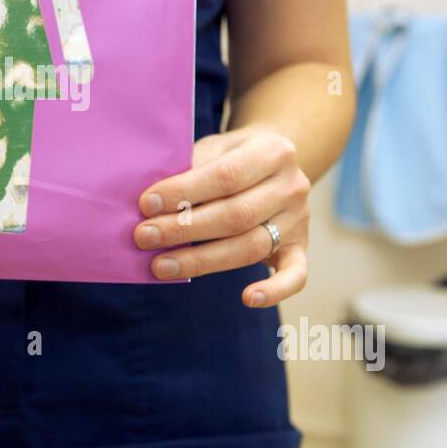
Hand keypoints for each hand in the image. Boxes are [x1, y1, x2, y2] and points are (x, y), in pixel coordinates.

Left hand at [134, 127, 309, 306]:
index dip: (184, 192)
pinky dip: (274, 291)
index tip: (146, 204)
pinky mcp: (301, 248)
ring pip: (250, 247)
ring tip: (160, 265)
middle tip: (144, 237)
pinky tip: (247, 299)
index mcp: (273, 151)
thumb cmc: (232, 156)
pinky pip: (296, 276)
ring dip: (201, 260)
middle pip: (236, 215)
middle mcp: (293, 185)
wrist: (275, 163)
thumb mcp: (214, 148)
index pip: (225, 176)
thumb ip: (191, 169)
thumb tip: (151, 205)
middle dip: (184, 229)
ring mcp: (299, 219)